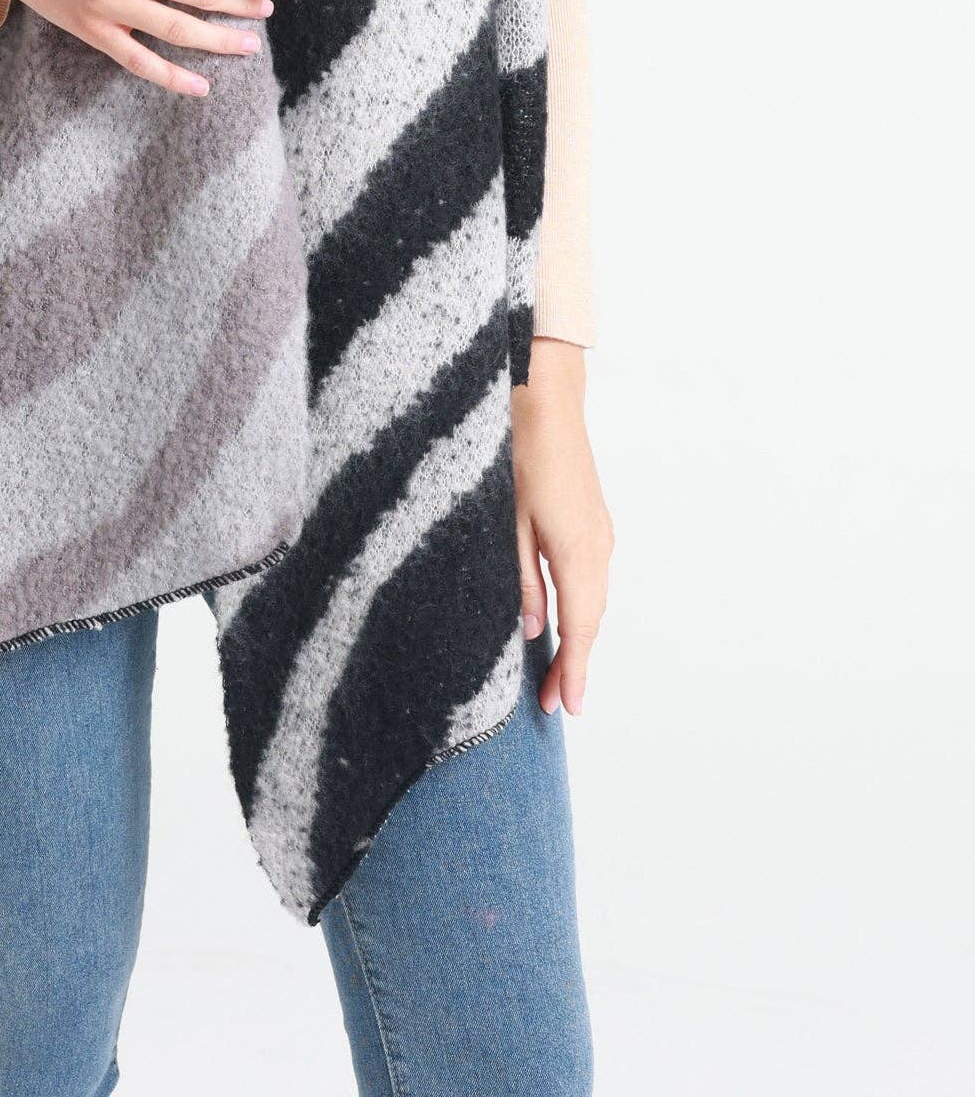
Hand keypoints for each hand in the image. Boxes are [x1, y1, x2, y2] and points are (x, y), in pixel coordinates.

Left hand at [512, 336, 613, 716]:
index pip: (580, 628)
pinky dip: (580, 606)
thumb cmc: (517, 453)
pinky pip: (591, 576)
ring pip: (593, 598)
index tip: (568, 708)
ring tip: (558, 672)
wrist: (546, 399)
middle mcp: (599, 547)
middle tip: (557, 703)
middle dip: (575, 663)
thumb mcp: (507, 521)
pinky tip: (563, 618)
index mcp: (578, 552)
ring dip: (579, 636)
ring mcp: (601, 532)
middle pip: (590, 619)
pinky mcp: (594, 520)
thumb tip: (534, 629)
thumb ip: (521, 579)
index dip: (574, 671)